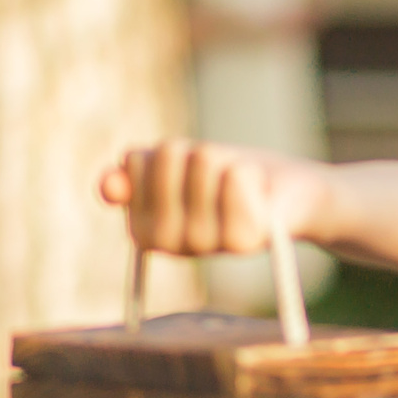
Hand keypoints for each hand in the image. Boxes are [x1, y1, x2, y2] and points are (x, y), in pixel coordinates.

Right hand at [98, 139, 331, 257]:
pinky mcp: (243, 241)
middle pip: (169, 157)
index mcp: (145, 230)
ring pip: (204, 163)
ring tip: (238, 181)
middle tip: (216, 173)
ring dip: (225, 160)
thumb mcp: (176, 168)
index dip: (162, 153)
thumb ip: (138, 173)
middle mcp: (172, 245)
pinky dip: (246, 171)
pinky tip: (254, 187)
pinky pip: (234, 180)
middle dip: (194, 151)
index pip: (134, 164)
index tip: (182, 168)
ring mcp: (207, 246)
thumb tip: (107, 186)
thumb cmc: (228, 178)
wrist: (289, 195)